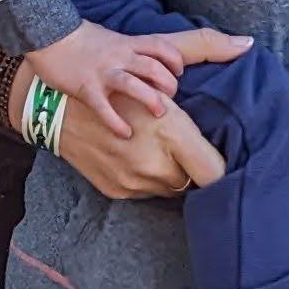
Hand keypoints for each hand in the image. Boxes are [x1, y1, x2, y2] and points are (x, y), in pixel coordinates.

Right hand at [23, 18, 186, 140]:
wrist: (47, 34)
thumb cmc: (76, 37)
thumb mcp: (107, 36)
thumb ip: (124, 47)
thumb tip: (137, 58)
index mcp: (125, 43)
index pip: (159, 46)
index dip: (174, 59)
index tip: (178, 71)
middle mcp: (118, 56)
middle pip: (153, 67)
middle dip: (168, 83)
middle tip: (171, 97)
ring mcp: (103, 72)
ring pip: (134, 85)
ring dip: (150, 99)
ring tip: (159, 113)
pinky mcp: (86, 87)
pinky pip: (104, 108)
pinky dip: (116, 122)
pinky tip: (125, 134)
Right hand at [54, 99, 224, 199]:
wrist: (62, 111)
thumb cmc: (119, 96)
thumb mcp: (161, 99)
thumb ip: (194, 131)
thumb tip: (219, 162)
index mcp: (172, 134)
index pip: (214, 173)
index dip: (224, 173)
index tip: (225, 168)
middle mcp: (153, 165)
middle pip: (193, 182)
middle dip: (192, 169)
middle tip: (184, 150)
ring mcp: (133, 182)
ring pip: (170, 189)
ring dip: (170, 175)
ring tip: (159, 152)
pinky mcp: (117, 190)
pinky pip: (147, 193)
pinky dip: (148, 179)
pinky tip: (138, 159)